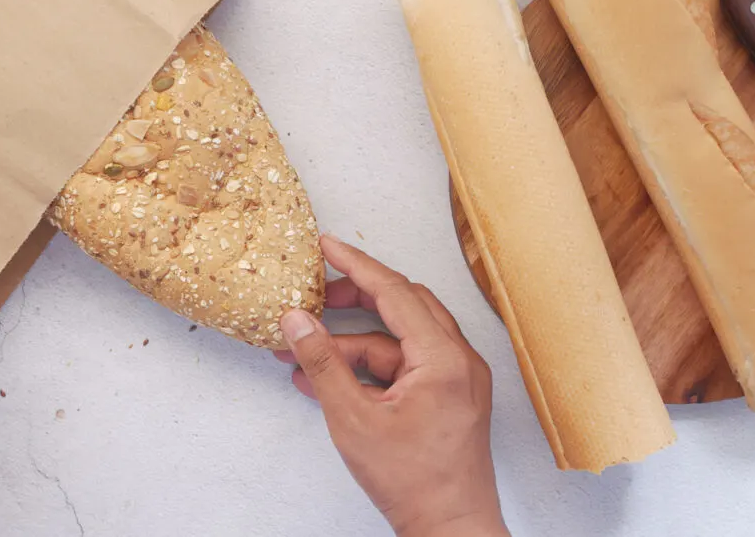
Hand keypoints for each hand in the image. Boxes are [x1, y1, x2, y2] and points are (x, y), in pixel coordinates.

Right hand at [276, 235, 508, 536]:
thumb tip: (296, 320)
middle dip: (353, 300)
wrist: (449, 528)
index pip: (394, 291)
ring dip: (352, 343)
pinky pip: (404, 366)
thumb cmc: (414, 483)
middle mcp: (457, 360)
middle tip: (314, 296)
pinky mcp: (447, 396)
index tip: (327, 245)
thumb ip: (323, 363)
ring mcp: (455, 378)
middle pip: (402, 306)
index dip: (355, 265)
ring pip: (398, 340)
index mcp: (443, 358)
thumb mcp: (353, 419)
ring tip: (304, 354)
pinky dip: (368, 368)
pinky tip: (327, 380)